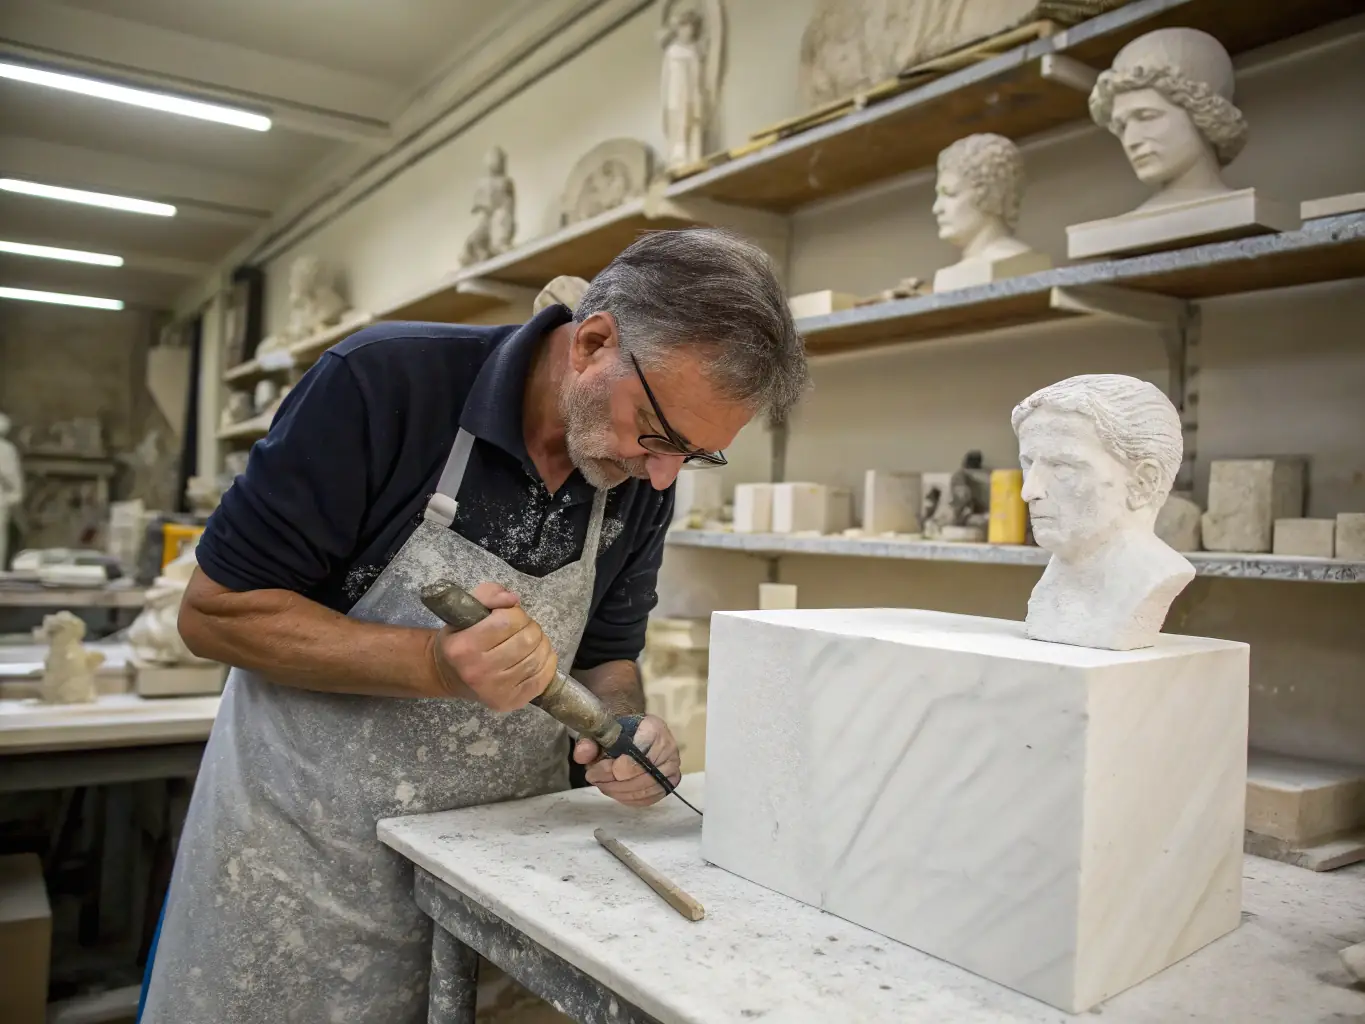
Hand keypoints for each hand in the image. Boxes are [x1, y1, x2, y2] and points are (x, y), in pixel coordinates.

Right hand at [430, 582, 556, 710]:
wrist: (448, 675)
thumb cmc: (460, 639)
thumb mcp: (465, 611)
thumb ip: (488, 594)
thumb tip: (513, 599)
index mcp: (464, 647)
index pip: (507, 621)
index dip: (516, 613)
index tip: (510, 615)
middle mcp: (478, 671)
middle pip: (527, 640)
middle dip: (530, 627)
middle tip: (522, 629)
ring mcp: (496, 690)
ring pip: (537, 658)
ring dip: (541, 643)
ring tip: (529, 641)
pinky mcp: (510, 701)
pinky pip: (543, 678)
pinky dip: (547, 662)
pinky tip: (537, 656)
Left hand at [573, 714, 681, 807]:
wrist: (633, 736)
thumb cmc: (618, 734)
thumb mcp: (599, 733)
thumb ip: (588, 742)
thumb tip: (582, 755)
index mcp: (653, 727)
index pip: (639, 751)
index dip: (617, 765)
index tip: (596, 769)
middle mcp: (668, 746)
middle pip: (642, 773)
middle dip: (613, 781)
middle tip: (594, 778)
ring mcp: (671, 767)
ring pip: (645, 788)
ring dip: (618, 791)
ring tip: (602, 784)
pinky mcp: (668, 784)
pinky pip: (648, 798)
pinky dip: (628, 798)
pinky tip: (615, 790)